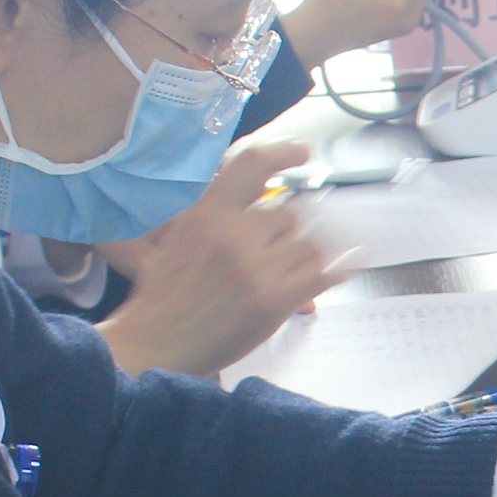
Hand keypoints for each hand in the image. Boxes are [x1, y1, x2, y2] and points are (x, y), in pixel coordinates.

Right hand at [95, 141, 334, 378]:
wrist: (155, 344)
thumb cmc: (163, 299)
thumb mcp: (178, 240)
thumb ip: (217, 218)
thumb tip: (259, 207)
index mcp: (208, 214)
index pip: (253, 165)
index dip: (284, 152)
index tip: (304, 153)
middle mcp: (234, 234)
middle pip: (291, 212)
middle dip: (292, 232)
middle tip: (287, 250)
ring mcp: (256, 268)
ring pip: (311, 242)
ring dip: (313, 253)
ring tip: (304, 265)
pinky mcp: (274, 300)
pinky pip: (323, 274)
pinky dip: (338, 270)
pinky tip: (341, 270)